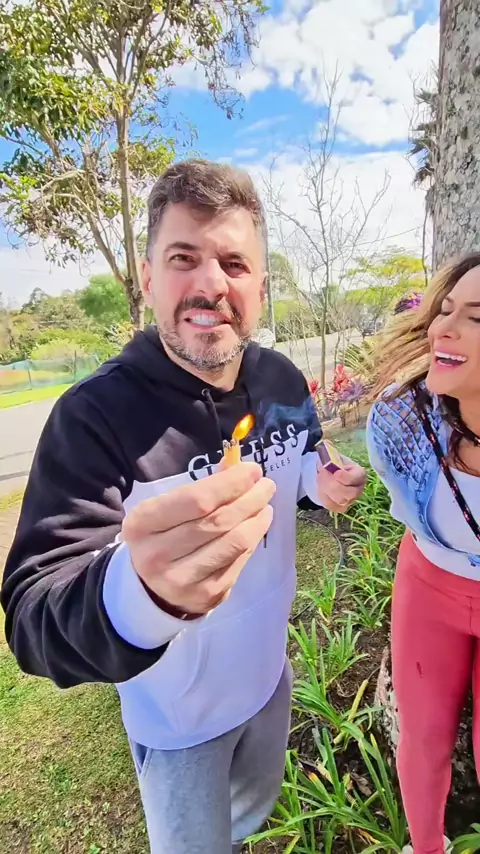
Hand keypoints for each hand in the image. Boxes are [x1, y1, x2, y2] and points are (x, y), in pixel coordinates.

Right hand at [122, 463, 274, 617]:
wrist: (150, 587)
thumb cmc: (161, 536)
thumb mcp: (165, 509)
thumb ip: (200, 489)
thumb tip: (237, 469)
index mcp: (142, 524)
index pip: (196, 500)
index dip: (230, 483)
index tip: (252, 471)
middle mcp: (158, 555)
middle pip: (218, 521)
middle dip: (250, 499)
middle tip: (266, 485)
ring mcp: (183, 580)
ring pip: (234, 542)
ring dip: (256, 519)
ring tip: (264, 505)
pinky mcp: (207, 595)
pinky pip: (239, 561)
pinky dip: (253, 539)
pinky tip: (256, 526)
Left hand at [316, 462, 366, 513]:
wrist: (328, 472)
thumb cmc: (333, 462)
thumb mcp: (333, 457)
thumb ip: (332, 460)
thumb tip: (327, 464)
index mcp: (360, 474)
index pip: (356, 479)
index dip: (346, 477)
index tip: (336, 473)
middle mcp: (359, 489)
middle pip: (349, 493)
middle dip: (332, 484)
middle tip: (322, 474)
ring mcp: (351, 500)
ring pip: (339, 501)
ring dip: (326, 490)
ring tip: (320, 479)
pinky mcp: (341, 507)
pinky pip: (331, 505)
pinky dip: (324, 497)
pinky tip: (322, 488)